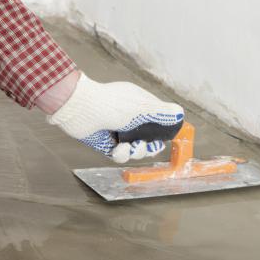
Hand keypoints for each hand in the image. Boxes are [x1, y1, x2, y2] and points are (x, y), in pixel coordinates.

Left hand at [47, 73, 183, 162]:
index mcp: (140, 106)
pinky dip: (121, 154)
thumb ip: (162, 112)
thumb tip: (180, 114)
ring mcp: (118, 132)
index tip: (168, 138)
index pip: (158, 120)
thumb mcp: (142, 107)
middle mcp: (130, 119)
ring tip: (130, 147)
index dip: (164, 130)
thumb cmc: (111, 103)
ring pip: (136, 149)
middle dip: (151, 146)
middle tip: (148, 146)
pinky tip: (116, 149)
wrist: (79, 110)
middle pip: (150, 139)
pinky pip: (121, 155)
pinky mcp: (107, 144)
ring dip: (137, 151)